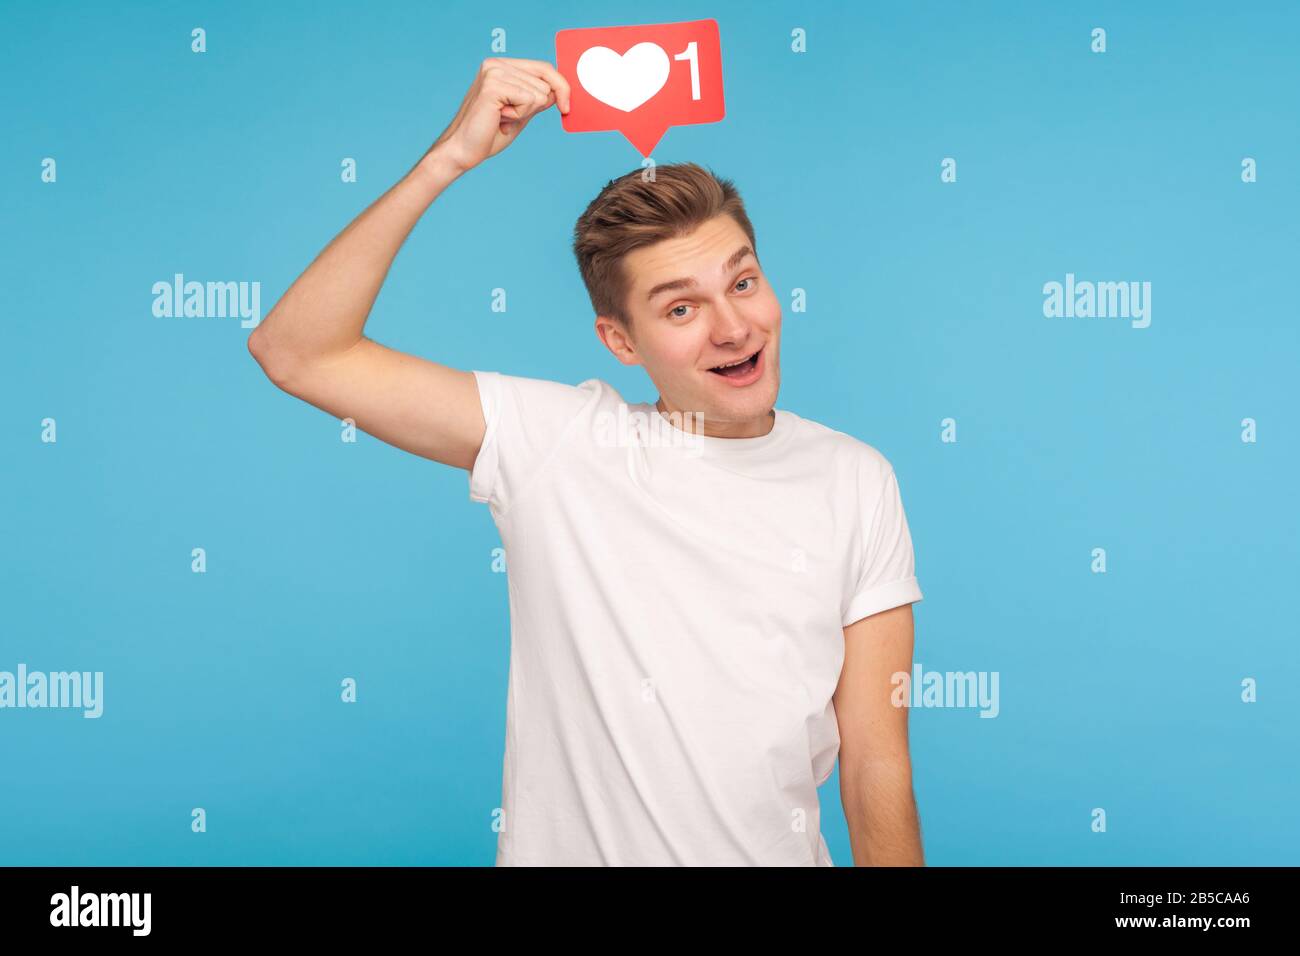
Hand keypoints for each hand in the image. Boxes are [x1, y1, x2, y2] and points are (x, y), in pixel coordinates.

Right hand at [428, 57, 570, 173]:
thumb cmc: (490, 134)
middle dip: (537, 106)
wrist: (463, 151)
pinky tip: (499, 119)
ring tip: (502, 119)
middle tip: (510, 118)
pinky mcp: (493, 85)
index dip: (561, 87)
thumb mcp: (522, 113)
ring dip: (525, 113)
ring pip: (539, 93)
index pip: (544, 68)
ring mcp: (493, 71)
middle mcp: (496, 64)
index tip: (566, 108)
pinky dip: (519, 115)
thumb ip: (538, 98)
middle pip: (546, 79)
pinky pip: (529, 100)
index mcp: (501, 66)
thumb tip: (561, 90)